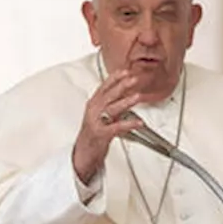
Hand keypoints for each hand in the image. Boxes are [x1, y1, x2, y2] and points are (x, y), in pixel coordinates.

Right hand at [71, 69, 144, 183]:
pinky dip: (128, 124)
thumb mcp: (102, 115)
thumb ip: (113, 105)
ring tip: (137, 96)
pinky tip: (138, 122)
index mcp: (93, 104)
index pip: (104, 87)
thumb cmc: (94, 133)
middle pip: (108, 95)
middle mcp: (93, 111)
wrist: (83, 153)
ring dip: (125, 102)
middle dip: (121, 85)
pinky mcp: (101, 134)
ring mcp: (96, 122)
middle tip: (133, 78)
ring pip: (111, 109)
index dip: (114, 78)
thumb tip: (128, 96)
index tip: (125, 70)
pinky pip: (116, 127)